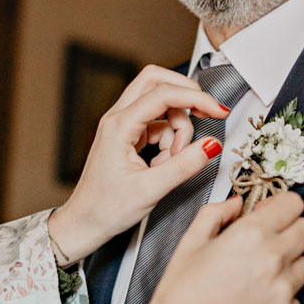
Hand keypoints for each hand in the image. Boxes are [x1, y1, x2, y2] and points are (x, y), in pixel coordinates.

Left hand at [49, 65, 230, 261]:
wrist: (85, 222)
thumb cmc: (106, 209)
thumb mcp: (151, 190)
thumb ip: (183, 166)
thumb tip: (210, 145)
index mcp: (119, 126)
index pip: (163, 94)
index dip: (196, 98)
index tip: (219, 111)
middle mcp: (118, 118)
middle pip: (156, 81)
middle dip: (185, 95)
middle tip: (206, 115)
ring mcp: (122, 124)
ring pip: (161, 104)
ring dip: (177, 127)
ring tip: (173, 161)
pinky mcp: (128, 134)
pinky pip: (157, 122)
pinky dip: (170, 138)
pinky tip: (164, 163)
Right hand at [119, 192, 303, 303]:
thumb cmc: (180, 294)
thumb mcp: (190, 241)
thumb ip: (217, 212)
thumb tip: (238, 203)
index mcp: (251, 235)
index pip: (294, 204)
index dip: (281, 207)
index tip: (268, 216)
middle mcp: (274, 260)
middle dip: (290, 232)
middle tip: (267, 245)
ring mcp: (285, 292)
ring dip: (287, 267)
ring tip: (256, 281)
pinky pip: (296, 301)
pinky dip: (281, 301)